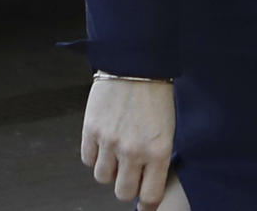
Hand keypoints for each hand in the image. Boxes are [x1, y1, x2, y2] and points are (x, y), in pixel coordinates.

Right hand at [81, 77, 175, 209]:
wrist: (136, 61)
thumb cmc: (157, 91)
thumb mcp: (168, 126)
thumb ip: (158, 155)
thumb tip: (148, 181)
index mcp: (158, 150)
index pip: (150, 196)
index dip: (147, 203)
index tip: (146, 202)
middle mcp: (133, 151)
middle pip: (122, 193)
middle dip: (127, 186)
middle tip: (131, 172)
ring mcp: (110, 142)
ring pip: (103, 178)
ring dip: (110, 169)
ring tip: (117, 150)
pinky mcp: (91, 131)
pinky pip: (88, 160)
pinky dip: (95, 155)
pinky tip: (104, 140)